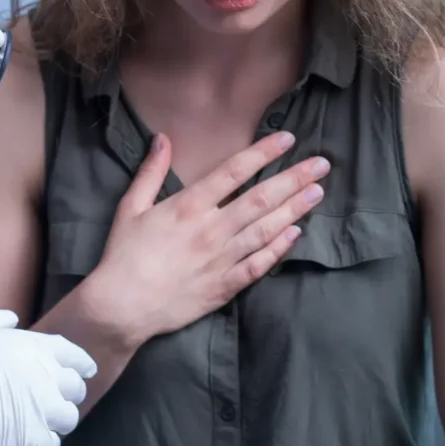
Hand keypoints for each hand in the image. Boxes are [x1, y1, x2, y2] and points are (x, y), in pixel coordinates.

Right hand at [0, 308, 97, 445]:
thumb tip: (14, 321)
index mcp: (28, 345)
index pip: (72, 354)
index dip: (80, 363)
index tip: (84, 371)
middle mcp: (40, 375)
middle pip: (74, 388)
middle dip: (66, 392)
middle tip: (50, 399)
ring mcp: (35, 409)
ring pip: (68, 418)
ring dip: (57, 419)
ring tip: (39, 421)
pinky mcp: (24, 440)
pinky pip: (50, 445)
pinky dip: (42, 443)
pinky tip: (27, 440)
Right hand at [87, 131, 328, 347]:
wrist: (123, 306)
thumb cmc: (124, 255)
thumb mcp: (130, 207)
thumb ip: (150, 171)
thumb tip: (163, 138)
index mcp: (188, 206)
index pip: (234, 172)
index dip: (263, 153)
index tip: (287, 139)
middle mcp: (211, 229)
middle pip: (261, 198)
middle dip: (294, 178)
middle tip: (321, 164)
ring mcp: (222, 259)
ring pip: (267, 229)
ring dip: (295, 209)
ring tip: (317, 193)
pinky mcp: (225, 285)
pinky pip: (259, 264)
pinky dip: (279, 249)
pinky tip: (296, 234)